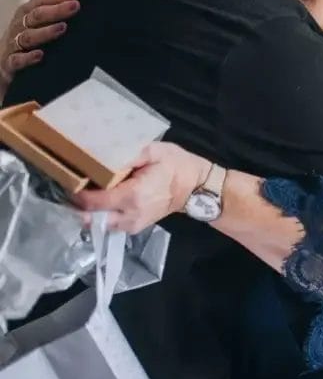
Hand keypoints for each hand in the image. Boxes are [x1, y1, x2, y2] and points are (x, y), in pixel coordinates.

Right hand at [1, 0, 79, 86]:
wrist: (1, 64)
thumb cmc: (21, 35)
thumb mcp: (30, 16)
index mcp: (24, 14)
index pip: (38, 2)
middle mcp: (18, 27)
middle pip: (35, 16)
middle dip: (55, 10)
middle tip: (75, 6)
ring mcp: (13, 45)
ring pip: (27, 37)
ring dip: (45, 32)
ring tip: (63, 27)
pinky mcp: (9, 64)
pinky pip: (16, 60)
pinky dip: (27, 58)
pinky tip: (40, 55)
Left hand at [73, 142, 210, 232]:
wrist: (195, 187)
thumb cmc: (175, 165)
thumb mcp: (154, 151)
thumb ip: (128, 154)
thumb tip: (103, 156)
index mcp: (132, 196)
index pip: (92, 201)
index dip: (77, 192)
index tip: (72, 179)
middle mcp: (128, 216)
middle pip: (89, 217)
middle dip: (78, 204)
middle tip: (74, 186)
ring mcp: (131, 225)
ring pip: (96, 223)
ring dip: (88, 210)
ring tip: (86, 192)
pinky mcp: (133, 228)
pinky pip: (108, 224)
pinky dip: (100, 214)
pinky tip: (102, 200)